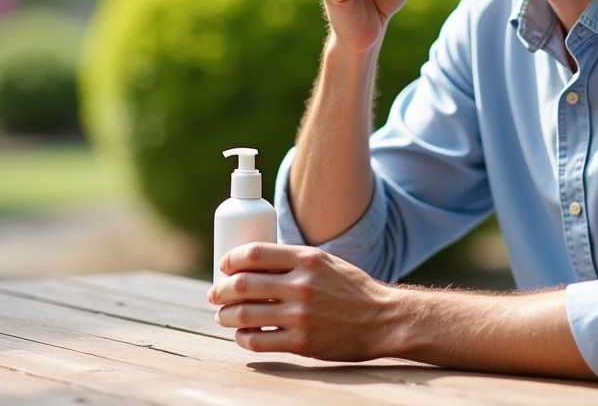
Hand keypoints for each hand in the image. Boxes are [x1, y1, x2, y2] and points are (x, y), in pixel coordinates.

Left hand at [208, 243, 396, 360]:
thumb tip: (253, 265)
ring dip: (226, 315)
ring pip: (244, 314)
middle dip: (220, 290)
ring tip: (223, 315)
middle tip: (215, 294)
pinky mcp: (302, 342)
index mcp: (308, 259)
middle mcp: (302, 285)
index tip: (224, 267)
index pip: (255, 253)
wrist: (382, 319)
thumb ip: (294, 262)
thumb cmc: (351, 290)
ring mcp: (301, 316)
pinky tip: (242, 334)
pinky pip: (258, 341)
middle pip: (243, 284)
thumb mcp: (326, 263)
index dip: (231, 260)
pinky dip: (243, 337)